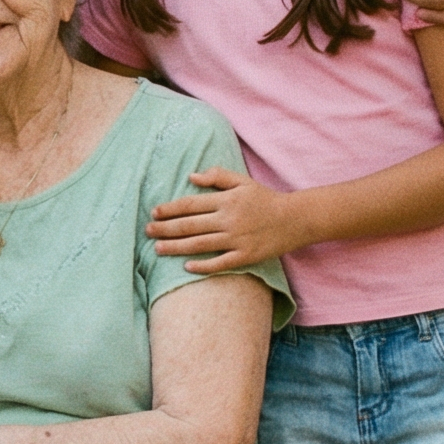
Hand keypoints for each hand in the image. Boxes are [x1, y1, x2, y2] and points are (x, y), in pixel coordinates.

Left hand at [146, 169, 302, 272]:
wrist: (296, 219)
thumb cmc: (265, 199)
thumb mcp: (242, 181)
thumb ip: (217, 176)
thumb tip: (191, 176)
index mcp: (226, 201)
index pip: (190, 205)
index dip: (170, 209)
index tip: (154, 212)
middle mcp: (228, 220)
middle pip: (190, 225)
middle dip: (165, 229)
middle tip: (147, 231)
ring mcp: (237, 239)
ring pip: (200, 245)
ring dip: (176, 247)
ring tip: (157, 248)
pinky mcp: (246, 256)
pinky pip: (220, 263)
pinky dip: (203, 266)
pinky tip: (186, 267)